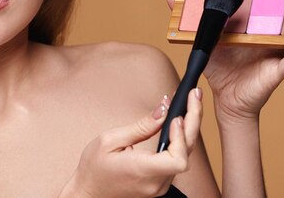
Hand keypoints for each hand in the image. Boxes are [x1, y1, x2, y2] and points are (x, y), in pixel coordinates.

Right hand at [59, 89, 202, 197]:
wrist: (89, 193)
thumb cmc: (94, 168)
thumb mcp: (110, 140)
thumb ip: (141, 127)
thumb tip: (163, 111)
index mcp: (143, 171)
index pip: (178, 159)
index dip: (181, 136)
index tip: (176, 116)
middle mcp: (156, 182)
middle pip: (186, 153)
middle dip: (194, 121)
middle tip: (194, 96)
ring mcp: (159, 185)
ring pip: (184, 155)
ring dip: (188, 129)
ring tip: (189, 104)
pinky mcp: (159, 183)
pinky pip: (176, 160)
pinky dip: (180, 140)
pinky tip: (179, 123)